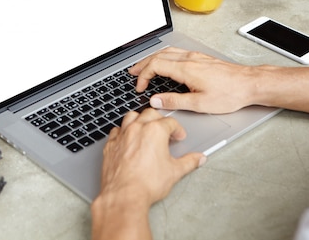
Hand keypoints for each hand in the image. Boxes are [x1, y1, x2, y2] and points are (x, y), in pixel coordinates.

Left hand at [91, 109, 204, 239]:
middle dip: (160, 120)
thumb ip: (189, 162)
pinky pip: (116, 130)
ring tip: (145, 128)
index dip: (178, 129)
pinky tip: (127, 139)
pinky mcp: (110, 145)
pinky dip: (123, 131)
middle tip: (165, 131)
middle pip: (150, 114)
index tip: (179, 136)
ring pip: (131, 117)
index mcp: (155, 131)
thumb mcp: (175, 172)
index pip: (170, 122)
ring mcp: (122, 135)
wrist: (124, 195)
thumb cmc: (147, 183)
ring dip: (140, 120)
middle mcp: (137, 129)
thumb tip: (198, 158)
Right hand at [130, 47, 257, 113]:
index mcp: (186, 69)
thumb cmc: (230, 94)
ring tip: (143, 66)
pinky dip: (164, 57)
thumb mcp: (200, 104)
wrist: (250, 83)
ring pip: (167, 52)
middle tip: (132, 72)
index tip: (140, 87)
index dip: (144, 76)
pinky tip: (164, 63)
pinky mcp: (201, 58)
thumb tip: (156, 101)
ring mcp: (196, 56)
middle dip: (142, 64)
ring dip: (152, 59)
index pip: (156, 66)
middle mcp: (190, 59)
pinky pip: (176, 52)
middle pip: (158, 55)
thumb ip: (175, 102)